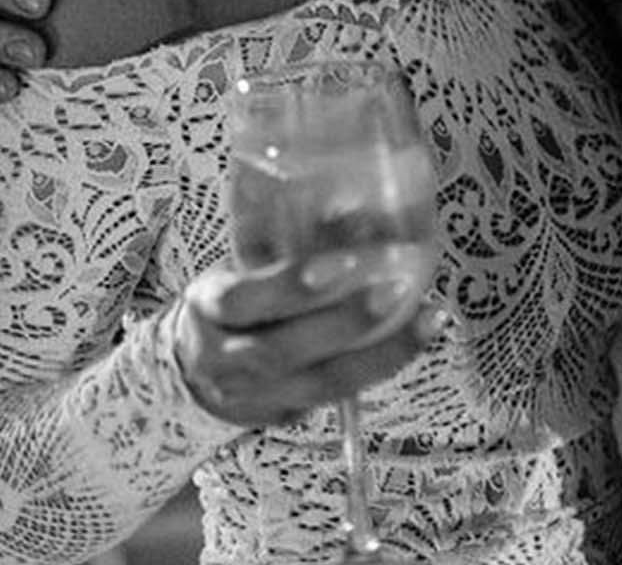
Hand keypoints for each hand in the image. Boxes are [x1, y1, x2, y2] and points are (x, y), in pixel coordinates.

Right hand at [174, 251, 446, 427]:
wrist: (194, 368)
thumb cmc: (228, 303)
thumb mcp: (238, 265)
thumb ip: (282, 241)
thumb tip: (349, 206)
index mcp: (208, 309)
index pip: (242, 300)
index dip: (290, 286)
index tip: (341, 263)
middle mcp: (226, 361)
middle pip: (283, 349)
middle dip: (345, 320)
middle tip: (396, 287)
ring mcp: (257, 397)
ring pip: (322, 382)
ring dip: (381, 349)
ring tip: (427, 318)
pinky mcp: (288, 415)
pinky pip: (340, 394)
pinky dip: (383, 363)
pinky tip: (418, 336)